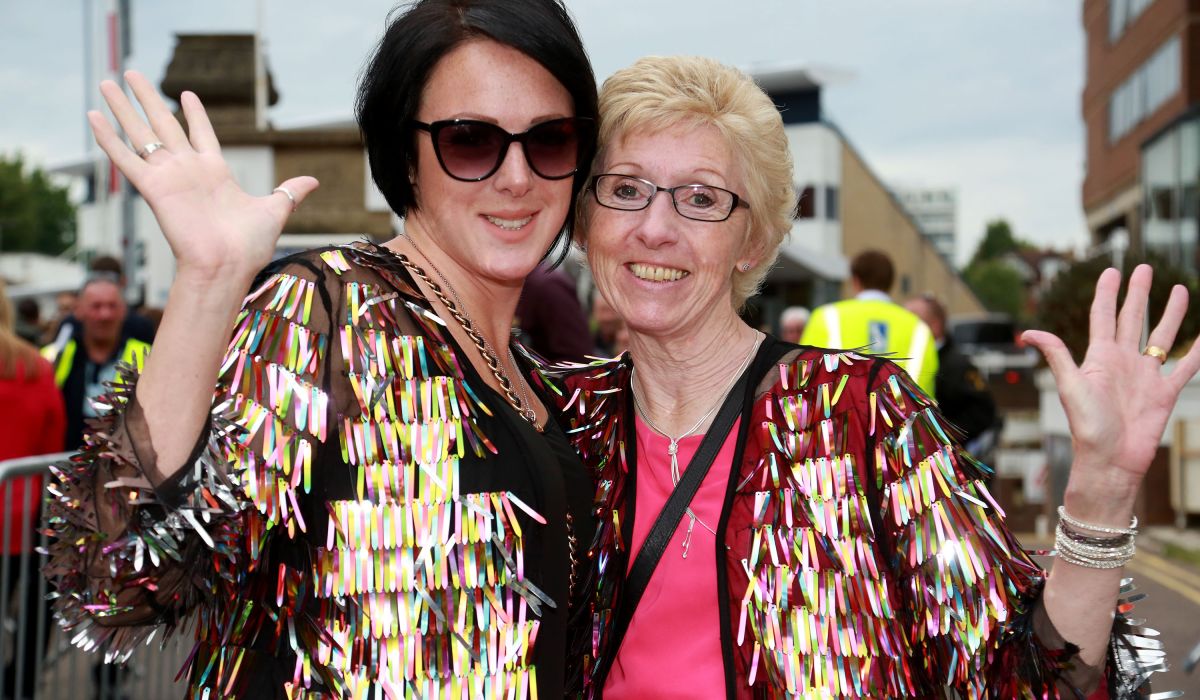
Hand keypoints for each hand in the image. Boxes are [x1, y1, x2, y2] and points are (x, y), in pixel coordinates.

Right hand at [89, 71, 317, 280]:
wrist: (227, 267)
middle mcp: (188, 170)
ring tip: (108, 81)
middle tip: (132, 73)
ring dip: (122, 107)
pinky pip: (125, 159)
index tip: (188, 93)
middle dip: (149, 98)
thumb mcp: (275, 211)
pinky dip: (108, 139)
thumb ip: (288, 192)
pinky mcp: (153, 188)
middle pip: (164, 123)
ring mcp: (169, 177)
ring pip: (140, 133)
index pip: (201, 134)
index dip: (194, 113)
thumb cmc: (249, 247)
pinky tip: (92, 117)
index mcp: (215, 172)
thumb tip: (313, 182)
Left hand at [1022, 264, 1199, 502]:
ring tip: (1180, 289)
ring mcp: (1145, 376)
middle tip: (1144, 268)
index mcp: (1099, 357)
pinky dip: (1199, 350)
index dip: (1107, 293)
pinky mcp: (1164, 393)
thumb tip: (1027, 332)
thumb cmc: (1087, 427)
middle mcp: (1123, 362)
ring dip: (1171, 314)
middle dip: (1138, 293)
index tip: (1111, 271)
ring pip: (1162, 337)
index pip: (1103, 316)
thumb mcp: (1070, 386)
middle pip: (1133, 319)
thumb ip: (1057, 355)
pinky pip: (1187, 366)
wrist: (1111, 460)